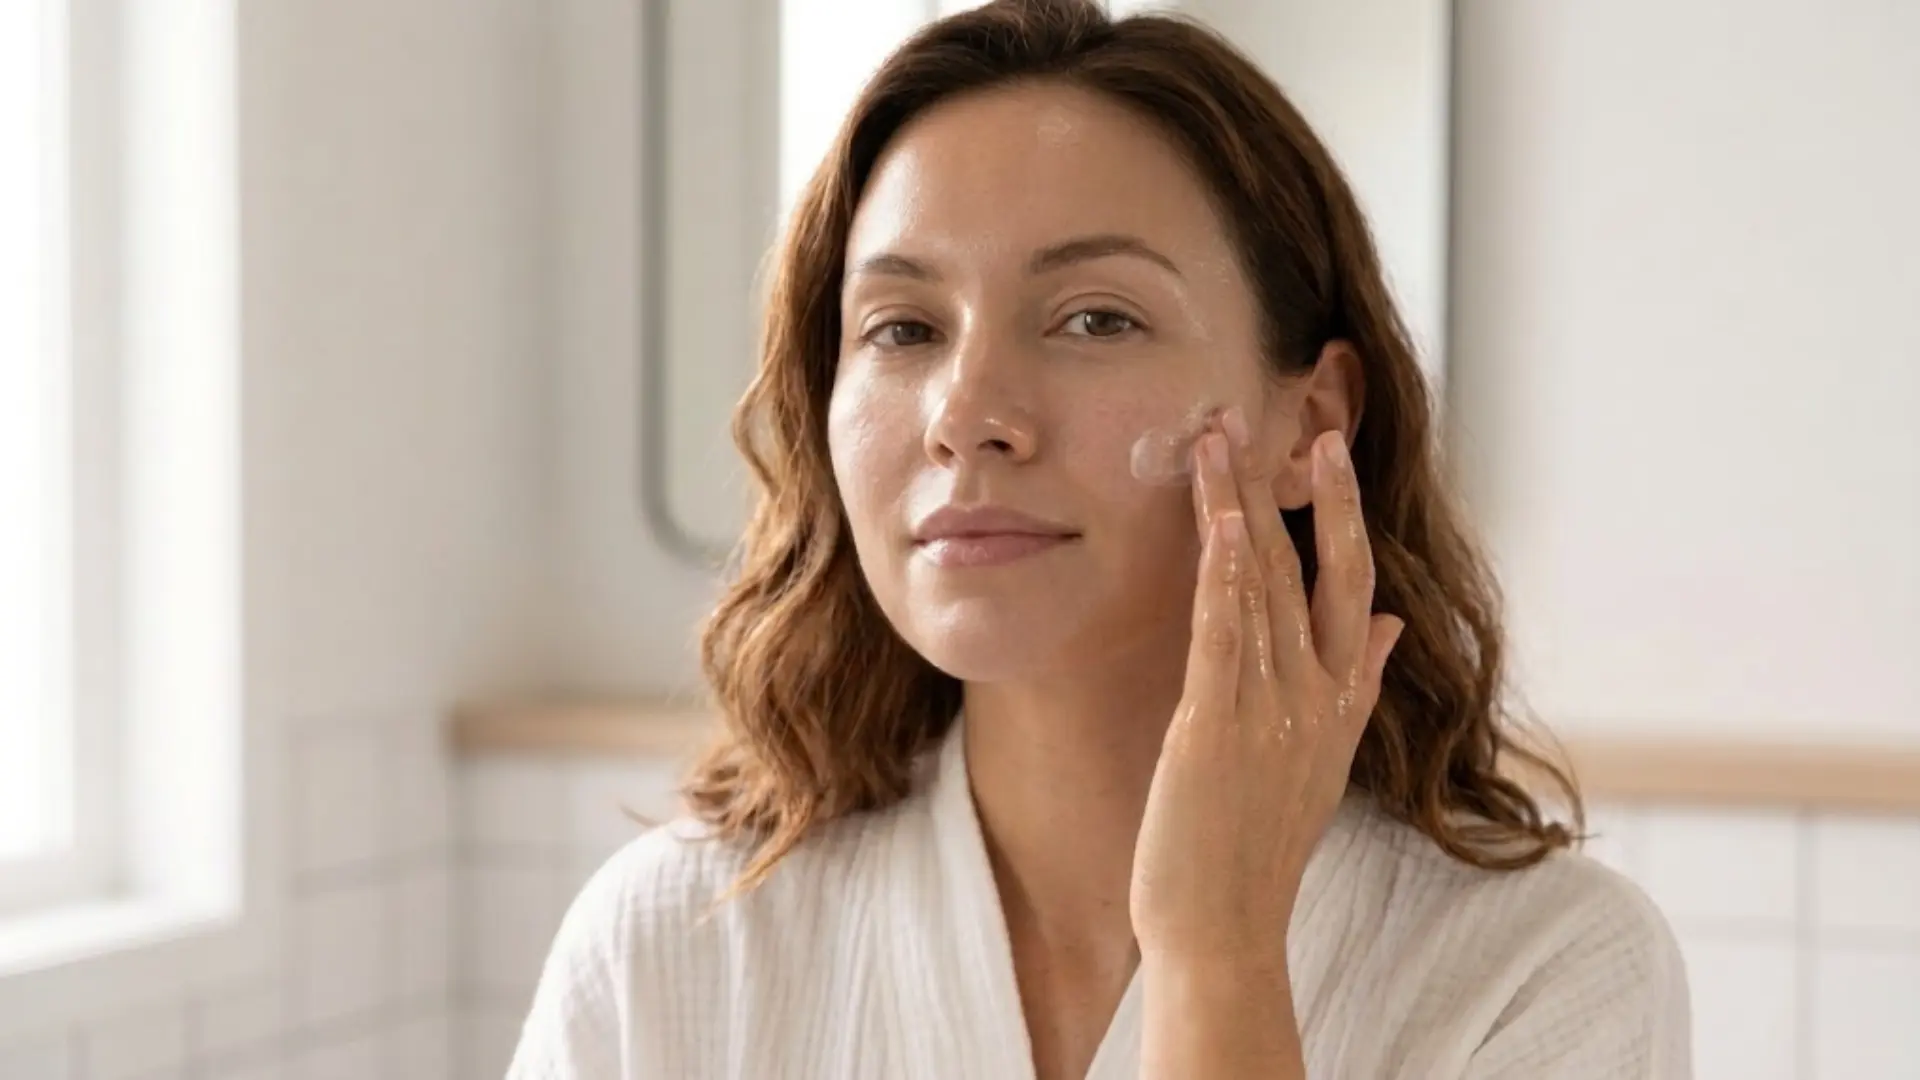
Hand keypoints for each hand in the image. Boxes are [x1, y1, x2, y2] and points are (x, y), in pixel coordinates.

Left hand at [1129, 412, 1403, 968]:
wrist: (1223, 931)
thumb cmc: (1254, 849)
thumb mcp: (1320, 762)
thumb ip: (1353, 687)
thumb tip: (1384, 627)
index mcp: (1338, 702)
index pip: (1350, 586)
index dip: (1341, 514)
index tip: (1327, 450)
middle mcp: (1315, 698)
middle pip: (1311, 570)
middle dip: (1290, 490)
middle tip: (1268, 416)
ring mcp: (1271, 711)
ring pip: (1262, 587)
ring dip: (1240, 508)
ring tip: (1220, 440)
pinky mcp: (1217, 728)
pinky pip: (1227, 634)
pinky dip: (1225, 574)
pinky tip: (1220, 521)